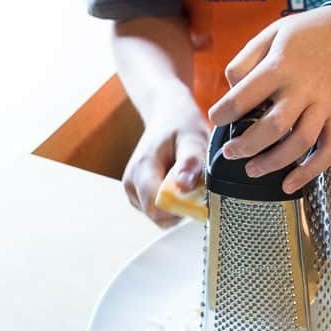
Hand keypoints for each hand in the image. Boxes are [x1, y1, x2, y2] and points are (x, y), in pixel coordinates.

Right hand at [122, 95, 209, 226]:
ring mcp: (132, 189)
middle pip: (157, 215)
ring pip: (158, 215)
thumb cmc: (181, 124)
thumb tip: (183, 186)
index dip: (180, 207)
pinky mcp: (137, 193)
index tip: (198, 193)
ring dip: (177, 204)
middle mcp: (131, 181)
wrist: (168, 115)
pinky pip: (157, 210)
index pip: (155, 206)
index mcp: (142, 167)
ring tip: (185, 178)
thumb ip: (190, 162)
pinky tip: (177, 182)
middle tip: (195, 183)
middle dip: (181, 206)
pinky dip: (172, 202)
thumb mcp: (193, 138)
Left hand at [208, 6, 330, 193]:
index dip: (224, 113)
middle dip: (246, 146)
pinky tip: (289, 184)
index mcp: (280, 66)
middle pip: (274, 127)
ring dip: (273, 163)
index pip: (245, 96)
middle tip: (230, 152)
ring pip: (301, 143)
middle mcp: (304, 89)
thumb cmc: (302, 35)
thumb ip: (245, 61)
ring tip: (251, 170)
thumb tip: (231, 89)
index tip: (216, 119)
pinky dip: (310, 171)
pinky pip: (330, 150)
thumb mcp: (269, 34)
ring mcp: (325, 105)